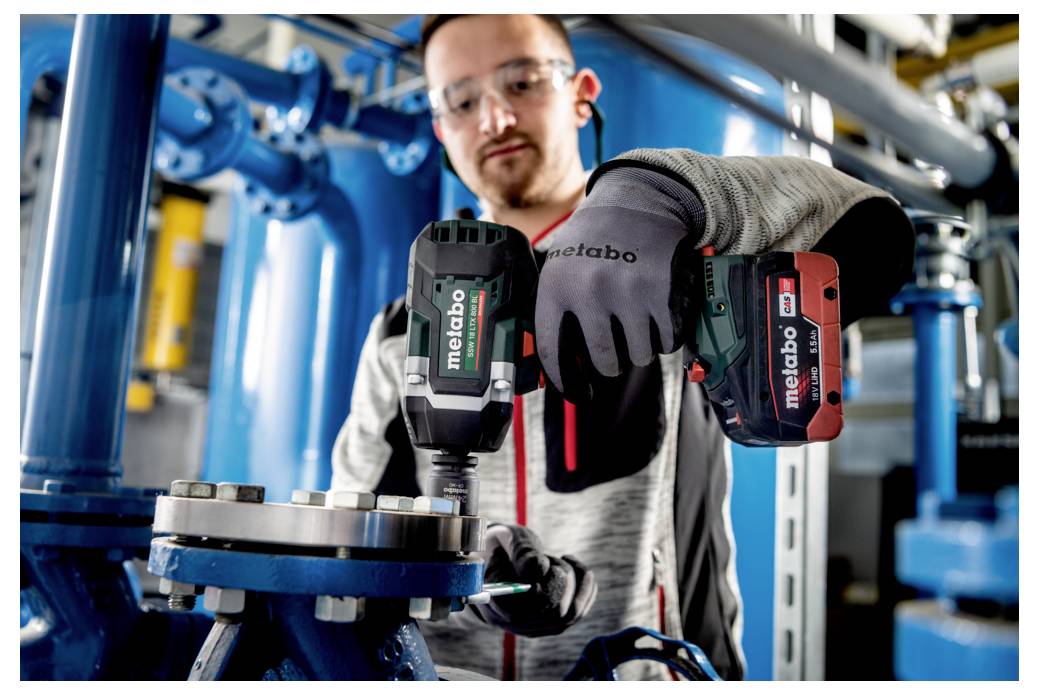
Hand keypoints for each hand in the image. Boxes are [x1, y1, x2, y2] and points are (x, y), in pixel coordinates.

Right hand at [470, 523, 596, 637]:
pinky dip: (585, 587)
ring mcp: (534, 627)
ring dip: (575, 581)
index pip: (530, 607)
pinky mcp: (551, 625)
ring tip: (561, 560)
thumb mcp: (507, 537)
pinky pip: (579, 612)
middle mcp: (514, 623)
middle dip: (564, 577)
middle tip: (551, 557)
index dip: (548, 583)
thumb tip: (540, 569)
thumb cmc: (502, 545)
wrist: (496, 560)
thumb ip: (521, 550)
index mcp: (496, 602)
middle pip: (556, 613)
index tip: (546, 559)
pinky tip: (573, 566)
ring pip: (571, 614)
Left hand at [535, 165, 704, 400]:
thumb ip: (554, 307)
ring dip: (639, 351)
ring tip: (635, 331)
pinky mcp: (659, 294)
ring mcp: (626, 293)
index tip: (575, 392)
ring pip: (637, 355)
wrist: (636, 201)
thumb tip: (551, 360)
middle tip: (612, 359)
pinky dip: (664, 340)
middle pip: (603, 360)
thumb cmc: (594, 238)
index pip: (553, 350)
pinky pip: (665, 341)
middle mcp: (589, 292)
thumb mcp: (559, 264)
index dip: (564, 379)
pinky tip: (656, 324)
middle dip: (610, 365)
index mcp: (556, 286)